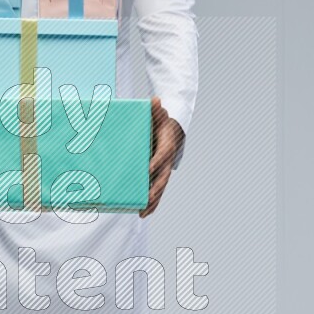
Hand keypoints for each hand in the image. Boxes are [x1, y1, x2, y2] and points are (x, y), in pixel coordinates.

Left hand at [139, 98, 183, 218]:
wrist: (171, 130)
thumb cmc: (162, 122)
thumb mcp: (158, 114)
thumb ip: (155, 109)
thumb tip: (155, 100)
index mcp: (167, 147)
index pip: (162, 156)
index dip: (155, 163)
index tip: (147, 170)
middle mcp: (167, 162)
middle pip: (162, 179)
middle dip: (155, 190)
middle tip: (146, 200)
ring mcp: (163, 171)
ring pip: (160, 189)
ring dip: (153, 202)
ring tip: (143, 213)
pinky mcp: (158, 176)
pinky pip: (155, 190)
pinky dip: (151, 202)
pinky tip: (142, 211)